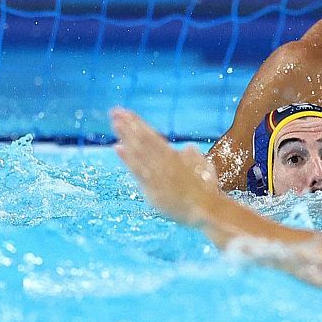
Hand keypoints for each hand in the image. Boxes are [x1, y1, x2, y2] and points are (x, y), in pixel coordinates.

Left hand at [112, 107, 218, 227]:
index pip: (151, 136)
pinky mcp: (152, 189)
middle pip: (143, 140)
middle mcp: (164, 163)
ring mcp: (157, 175)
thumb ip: (192, 156)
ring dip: (126, 136)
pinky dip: (127, 159)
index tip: (126, 113)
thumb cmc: (206, 189)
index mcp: (174, 156)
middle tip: (115, 112)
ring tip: (115, 123)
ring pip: (139, 152)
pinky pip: (138, 171)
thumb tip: (185, 149)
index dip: (138, 123)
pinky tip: (117, 147)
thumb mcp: (203, 167)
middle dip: (128, 125)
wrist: (207, 210)